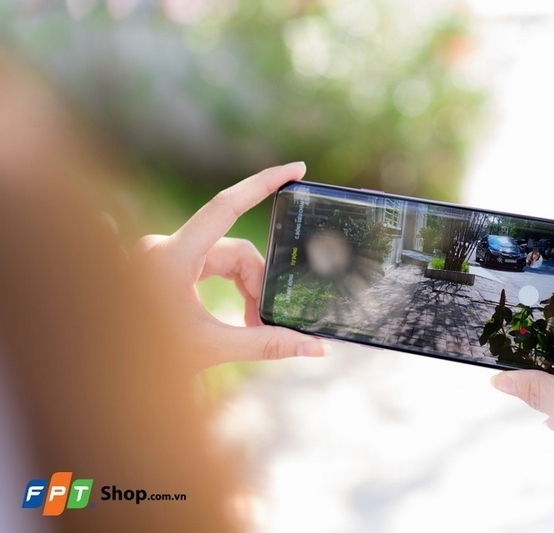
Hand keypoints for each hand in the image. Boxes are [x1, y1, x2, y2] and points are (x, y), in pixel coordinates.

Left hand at [135, 162, 328, 371]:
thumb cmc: (149, 360)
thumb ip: (267, 344)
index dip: (264, 183)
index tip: (296, 168)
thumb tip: (316, 347)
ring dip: (245, 289)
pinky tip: (240, 314)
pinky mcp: (166, 263)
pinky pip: (211, 264)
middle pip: (234, 250)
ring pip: (225, 258)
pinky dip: (230, 287)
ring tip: (252, 325)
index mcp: (172, 257)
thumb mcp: (213, 347)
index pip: (226, 206)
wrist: (110, 370)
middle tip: (265, 321)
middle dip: (257, 284)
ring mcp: (164, 254)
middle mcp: (165, 247)